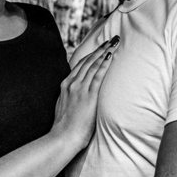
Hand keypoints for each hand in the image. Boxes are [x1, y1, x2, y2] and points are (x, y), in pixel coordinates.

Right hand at [51, 34, 118, 148]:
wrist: (62, 138)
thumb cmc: (64, 128)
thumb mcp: (62, 108)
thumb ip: (70, 98)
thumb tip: (76, 97)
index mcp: (65, 85)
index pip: (80, 65)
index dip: (91, 54)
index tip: (100, 47)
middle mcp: (71, 84)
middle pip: (87, 61)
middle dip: (100, 48)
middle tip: (110, 39)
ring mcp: (79, 89)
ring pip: (93, 65)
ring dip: (104, 52)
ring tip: (114, 43)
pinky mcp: (88, 96)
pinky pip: (97, 76)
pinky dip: (104, 64)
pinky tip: (111, 56)